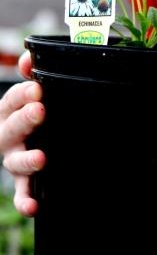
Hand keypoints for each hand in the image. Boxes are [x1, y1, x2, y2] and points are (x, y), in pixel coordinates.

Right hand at [0, 51, 45, 215]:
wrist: (28, 133)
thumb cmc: (32, 109)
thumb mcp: (31, 90)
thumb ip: (30, 71)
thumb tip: (29, 58)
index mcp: (9, 109)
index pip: (12, 99)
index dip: (23, 95)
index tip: (38, 90)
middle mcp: (8, 134)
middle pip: (12, 127)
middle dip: (25, 119)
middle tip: (40, 111)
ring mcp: (14, 157)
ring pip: (15, 161)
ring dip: (27, 160)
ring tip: (41, 158)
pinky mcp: (22, 178)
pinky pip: (21, 191)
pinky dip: (24, 200)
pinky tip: (33, 206)